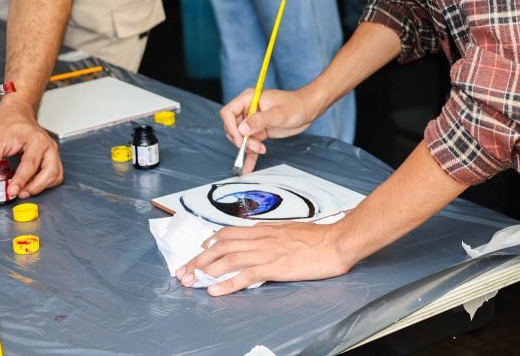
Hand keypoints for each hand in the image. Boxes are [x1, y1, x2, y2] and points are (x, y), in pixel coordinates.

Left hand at [0, 101, 61, 198]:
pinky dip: (45, 183)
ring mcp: (53, 152)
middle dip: (35, 187)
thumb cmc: (8, 124)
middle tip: (19, 194)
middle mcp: (48, 146)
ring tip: (24, 191)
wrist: (16, 114)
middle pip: (50, 172)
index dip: (20, 180)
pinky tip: (31, 184)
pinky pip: (55, 175)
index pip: (30, 164)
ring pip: (56, 175)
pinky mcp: (52, 157)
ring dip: (41, 187)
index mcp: (35, 140)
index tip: (11, 191)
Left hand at [175, 220, 354, 295]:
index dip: (211, 241)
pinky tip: (215, 290)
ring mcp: (266, 252)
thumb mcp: (291, 232)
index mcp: (266, 229)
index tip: (199, 250)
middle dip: (199, 258)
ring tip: (191, 280)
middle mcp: (261, 238)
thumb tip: (264, 241)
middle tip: (184, 270)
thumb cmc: (319, 238)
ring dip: (206, 270)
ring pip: (228, 258)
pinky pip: (245, 276)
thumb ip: (274, 236)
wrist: (336, 242)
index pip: (231, 233)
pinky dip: (228, 283)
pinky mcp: (274, 267)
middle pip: (222, 245)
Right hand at [219, 88, 318, 173]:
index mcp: (249, 99)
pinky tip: (248, 167)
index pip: (228, 113)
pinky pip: (251, 145)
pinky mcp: (259, 132)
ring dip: (248, 147)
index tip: (240, 139)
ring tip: (262, 149)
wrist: (308, 110)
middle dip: (241, 140)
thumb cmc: (296, 105)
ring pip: (241, 138)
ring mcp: (253, 122)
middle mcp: (248, 110)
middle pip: (232, 128)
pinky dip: (250, 155)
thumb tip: (242, 129)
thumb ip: (260, 120)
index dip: (231, 127)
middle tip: (256, 146)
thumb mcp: (278, 113)